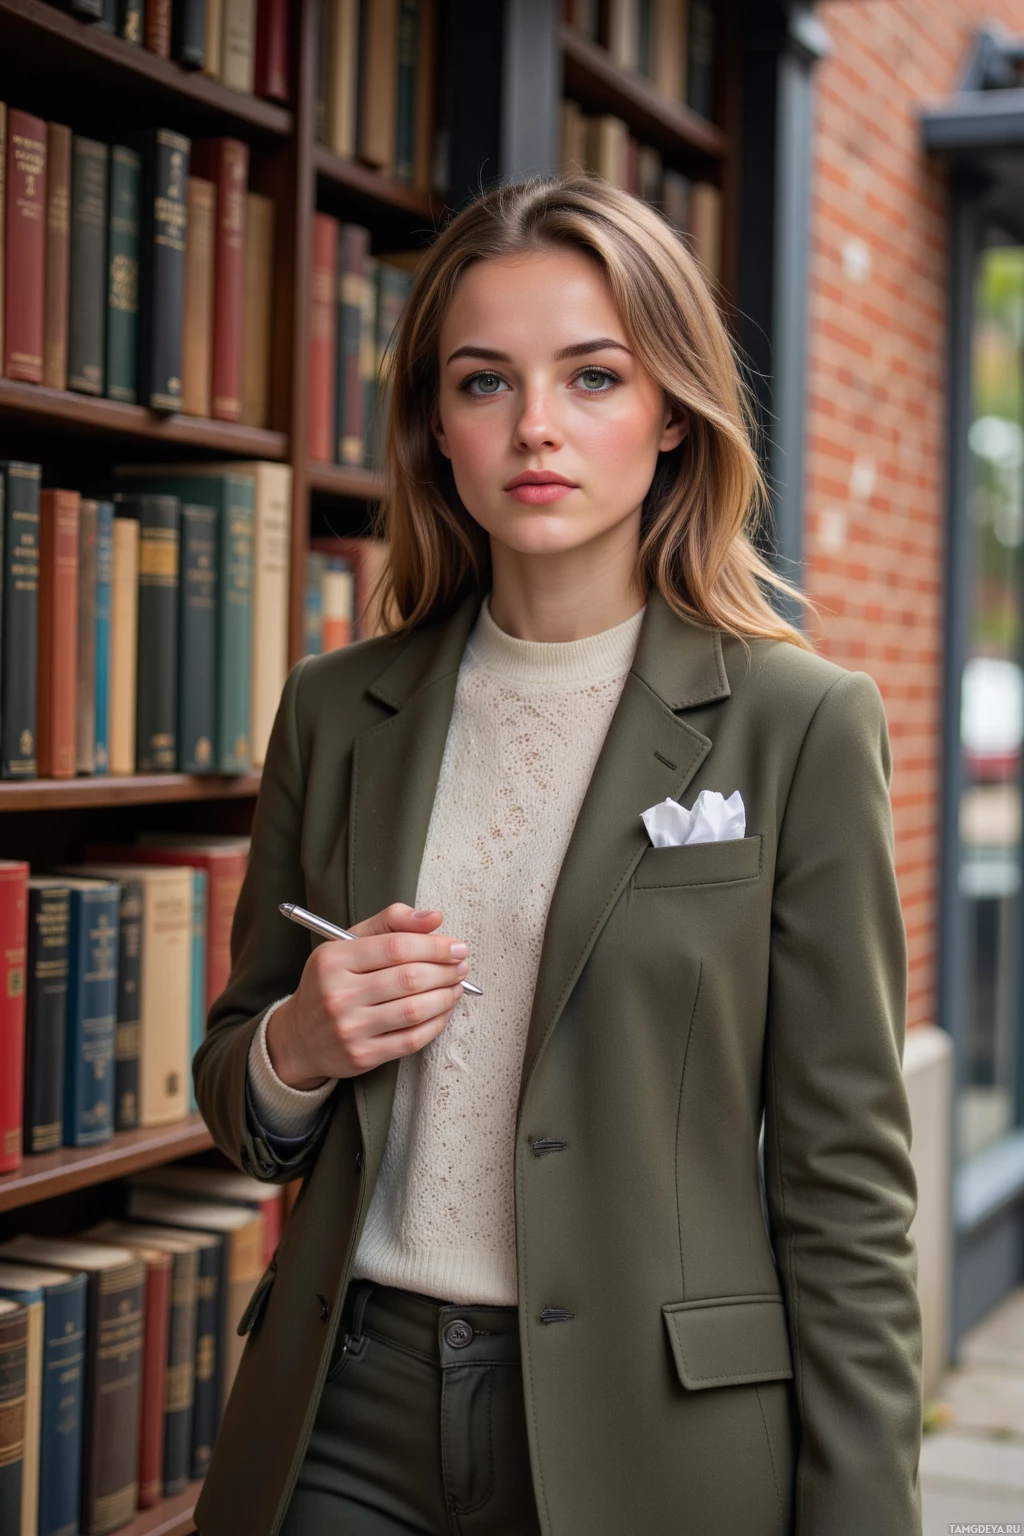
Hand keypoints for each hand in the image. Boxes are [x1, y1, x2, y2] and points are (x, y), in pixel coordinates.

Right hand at [265, 903, 469, 1088]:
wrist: (299, 1037)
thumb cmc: (330, 984)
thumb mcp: (348, 944)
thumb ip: (390, 923)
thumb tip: (433, 918)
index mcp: (333, 960)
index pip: (396, 947)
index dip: (434, 945)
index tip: (456, 946)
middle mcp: (338, 995)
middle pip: (409, 978)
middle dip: (445, 970)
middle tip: (461, 965)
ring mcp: (350, 1028)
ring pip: (414, 1010)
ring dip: (445, 996)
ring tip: (456, 986)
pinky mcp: (362, 1056)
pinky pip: (411, 1039)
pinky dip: (437, 1023)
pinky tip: (444, 1011)